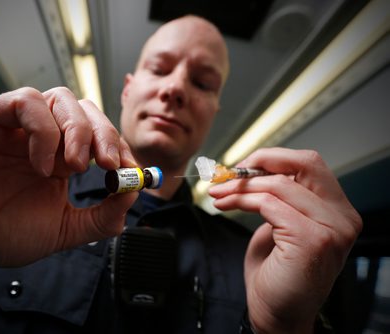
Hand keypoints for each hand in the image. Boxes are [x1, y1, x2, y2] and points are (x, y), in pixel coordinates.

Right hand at [0, 87, 136, 269]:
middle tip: (107, 165)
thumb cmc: (0, 233)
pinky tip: (39, 163)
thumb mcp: (63, 230)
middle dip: (106, 135)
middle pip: (87, 112)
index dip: (120, 148)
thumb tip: (133, 193)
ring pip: (61, 98)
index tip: (131, 171)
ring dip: (78, 129)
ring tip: (74, 166)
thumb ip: (101, 217)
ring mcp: (18, 126)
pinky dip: (43, 129)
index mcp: (61, 160)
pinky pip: (26, 101)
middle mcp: (43, 138)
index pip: (101, 137)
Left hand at [208, 148, 361, 332]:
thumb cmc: (277, 274)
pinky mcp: (312, 239)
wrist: (278, 315)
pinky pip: (269, 204)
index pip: (310, 164)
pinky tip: (225, 204)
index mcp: (337, 210)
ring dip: (240, 186)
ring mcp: (332, 228)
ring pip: (279, 184)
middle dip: (259, 162)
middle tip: (229, 173)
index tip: (242, 166)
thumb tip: (249, 169)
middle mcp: (342, 217)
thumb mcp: (279, 225)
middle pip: (303, 164)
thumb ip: (277, 197)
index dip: (273, 158)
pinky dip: (242, 200)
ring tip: (218, 192)